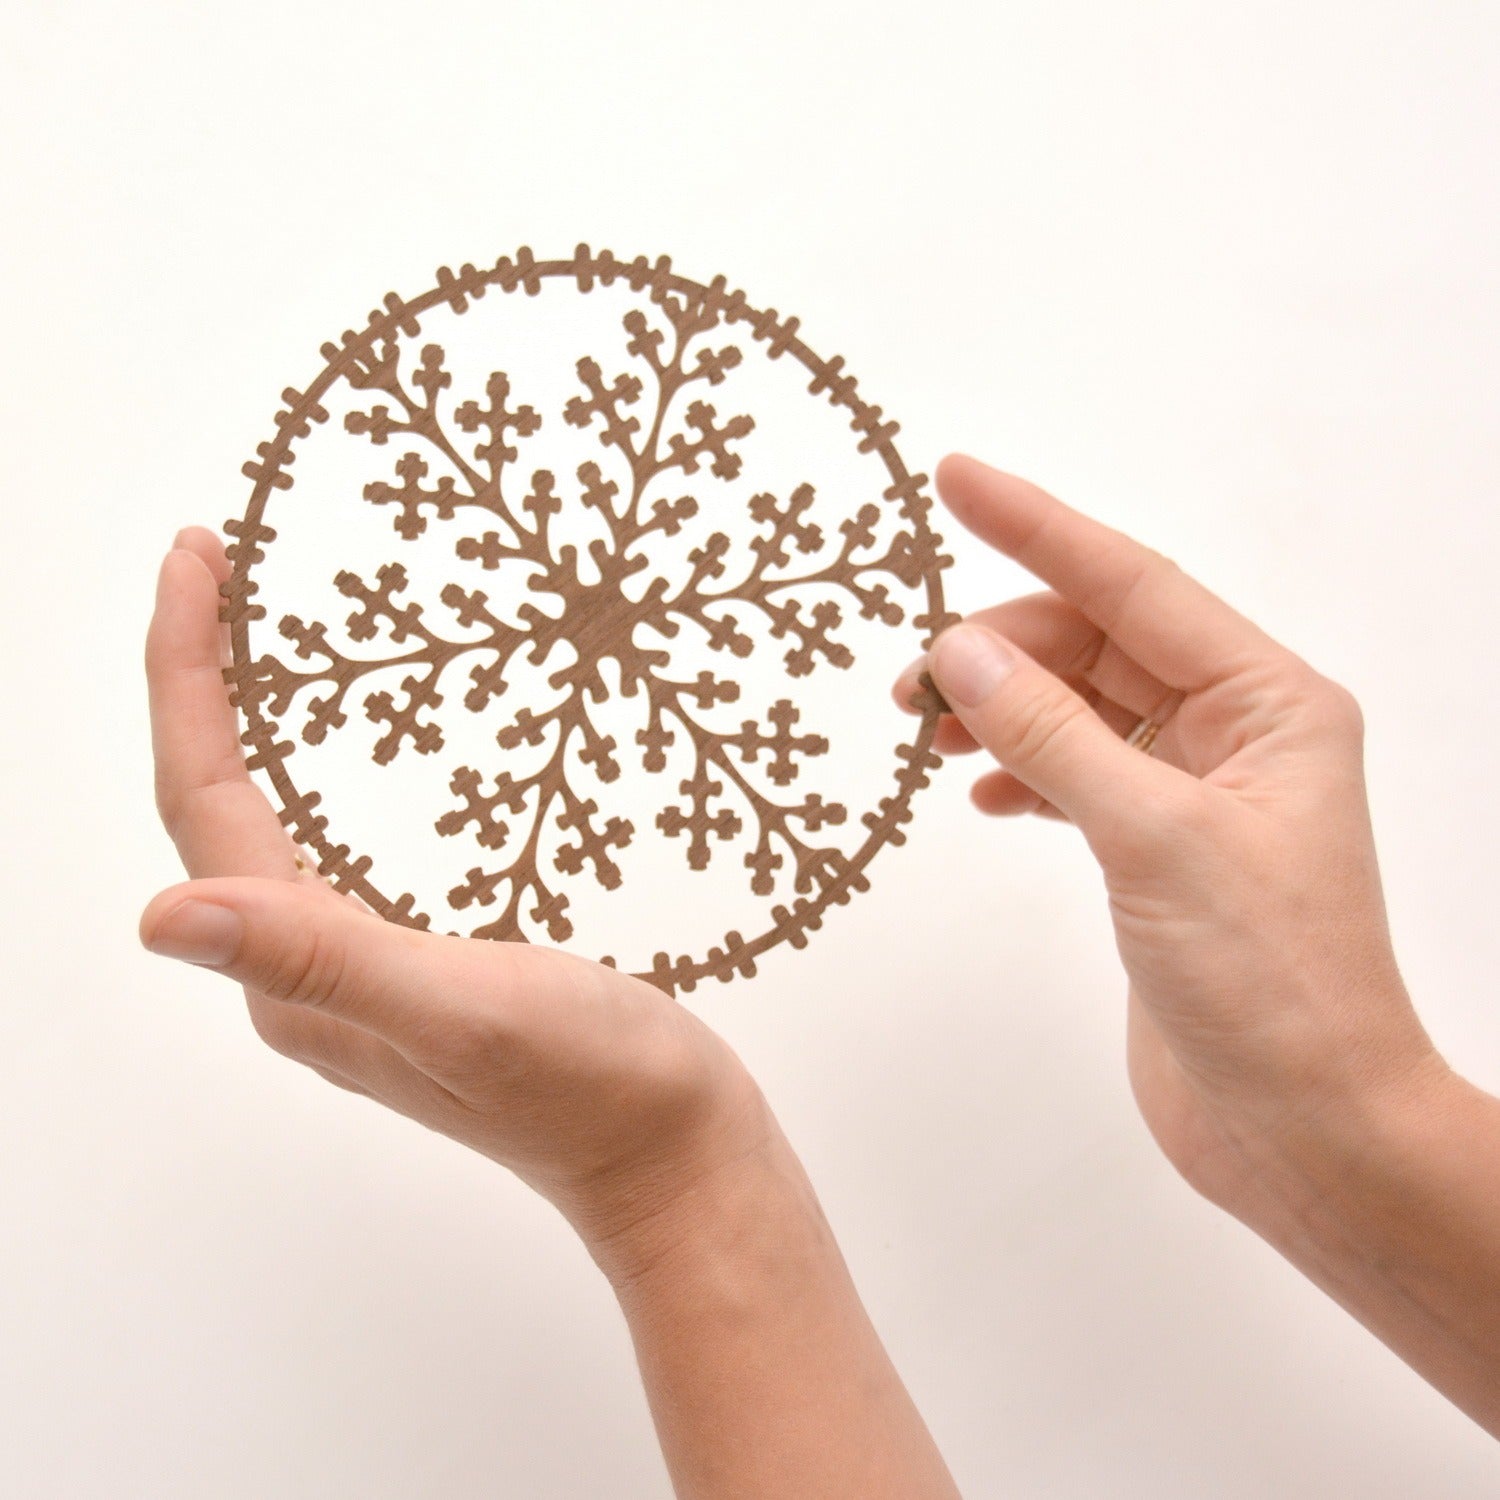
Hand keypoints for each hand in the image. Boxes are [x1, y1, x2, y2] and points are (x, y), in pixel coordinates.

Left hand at [141, 529, 771, 1270]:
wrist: (677, 1154)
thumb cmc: (592, 1089)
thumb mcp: (464, 1009)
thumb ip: (324, 960)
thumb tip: (162, 917)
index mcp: (301, 977)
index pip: (203, 803)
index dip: (184, 675)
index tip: (194, 557)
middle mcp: (313, 975)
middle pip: (218, 807)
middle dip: (199, 682)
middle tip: (212, 567)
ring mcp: (368, 971)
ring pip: (276, 824)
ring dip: (255, 724)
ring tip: (264, 634)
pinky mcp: (425, 962)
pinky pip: (342, 847)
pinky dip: (332, 772)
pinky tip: (375, 742)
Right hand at [896, 455, 1449, 1223]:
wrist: (1303, 1125)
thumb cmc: (1272, 985)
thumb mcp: (1154, 841)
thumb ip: (1053, 738)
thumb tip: (960, 655)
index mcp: (1268, 703)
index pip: (1133, 585)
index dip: (1037, 526)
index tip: (955, 478)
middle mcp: (1236, 732)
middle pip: (1097, 644)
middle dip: (1001, 647)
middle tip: (912, 679)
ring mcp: (1195, 791)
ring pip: (1079, 709)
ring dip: (1002, 708)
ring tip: (928, 730)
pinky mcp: (1157, 849)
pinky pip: (1075, 773)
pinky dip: (1022, 771)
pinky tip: (981, 794)